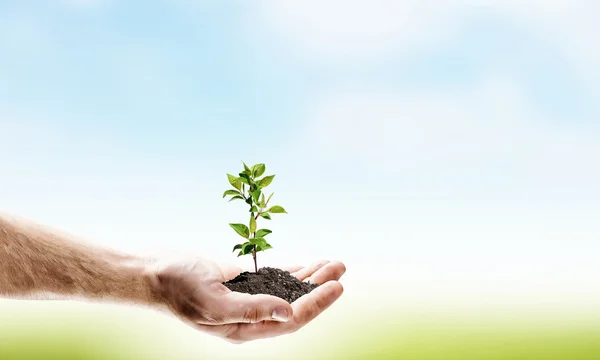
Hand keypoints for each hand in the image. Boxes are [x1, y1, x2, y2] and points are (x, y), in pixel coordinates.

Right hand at [146, 257, 344, 342]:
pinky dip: (292, 273)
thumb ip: (250, 308)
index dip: (316, 303)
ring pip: (287, 291)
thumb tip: (286, 311)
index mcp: (245, 328)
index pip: (290, 319)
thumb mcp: (213, 301)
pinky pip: (274, 280)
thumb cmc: (178, 287)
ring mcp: (247, 299)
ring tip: (332, 264)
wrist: (155, 272)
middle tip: (340, 268)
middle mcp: (250, 316)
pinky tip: (307, 266)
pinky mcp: (243, 284)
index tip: (336, 286)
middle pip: (295, 304)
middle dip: (319, 287)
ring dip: (310, 277)